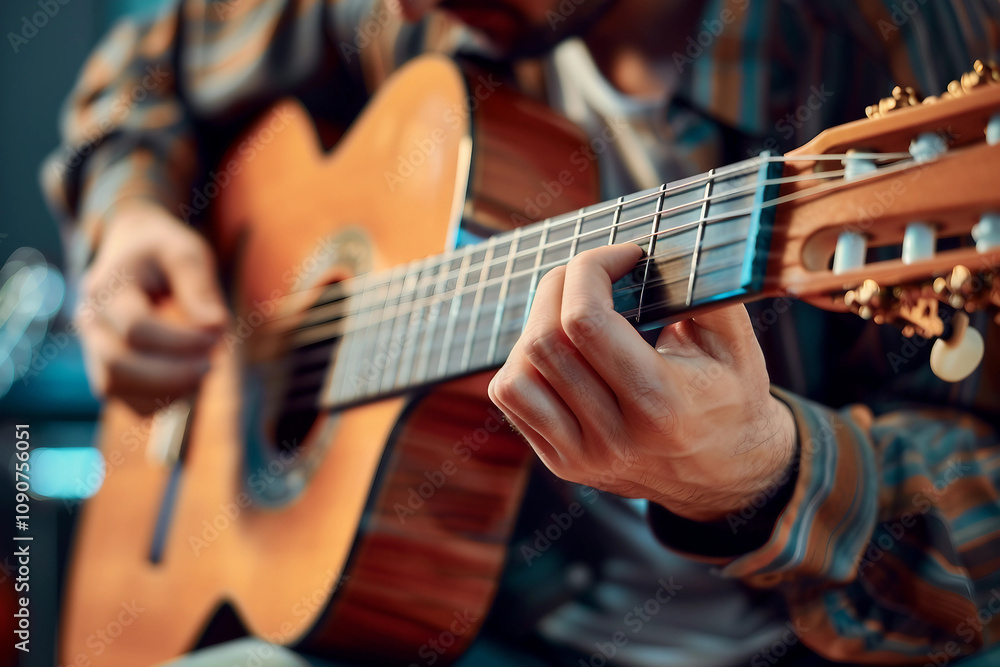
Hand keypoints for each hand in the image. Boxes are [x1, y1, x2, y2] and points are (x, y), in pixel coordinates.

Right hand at [75, 199, 226, 412]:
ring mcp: (92, 347)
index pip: (135, 327)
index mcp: (107, 286)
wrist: (132, 249)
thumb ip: (200, 286)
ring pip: (114, 389)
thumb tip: (217, 328)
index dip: (180, 340)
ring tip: (204, 371)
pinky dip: (161, 401)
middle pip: (116, 364)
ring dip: (166, 390)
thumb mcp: (186, 252)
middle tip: (212, 364)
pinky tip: (190, 382)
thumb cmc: (163, 249)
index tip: (216, 335)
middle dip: (172, 373)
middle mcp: (90, 320)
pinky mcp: (107, 368)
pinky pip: (126, 401)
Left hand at [488, 244, 795, 521]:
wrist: (727, 478)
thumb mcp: (737, 345)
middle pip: (544, 341)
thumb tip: (662, 244)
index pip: (586, 322)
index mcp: (660, 404)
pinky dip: (524, 363)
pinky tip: (561, 352)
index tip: (622, 256)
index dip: (591, 269)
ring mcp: (581, 456)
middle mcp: (614, 437)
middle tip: (592, 273)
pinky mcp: (561, 462)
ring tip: (574, 315)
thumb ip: (704, 291)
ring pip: (516, 374)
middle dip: (561, 286)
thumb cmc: (732, 400)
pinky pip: (512, 399)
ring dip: (537, 326)